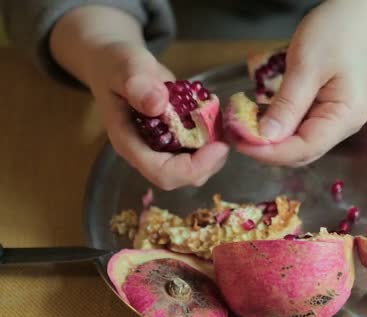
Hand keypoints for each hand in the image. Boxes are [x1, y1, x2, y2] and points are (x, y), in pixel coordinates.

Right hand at [87, 43, 228, 189]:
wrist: (115, 63)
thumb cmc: (115, 65)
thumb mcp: (125, 67)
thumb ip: (138, 85)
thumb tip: (158, 105)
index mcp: (130, 144)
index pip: (162, 173)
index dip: (193, 168)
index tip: (218, 146)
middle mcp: (147, 152)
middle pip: (182, 177)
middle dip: (209, 162)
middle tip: (225, 134)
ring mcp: (161, 147)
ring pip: (194, 167)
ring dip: (214, 151)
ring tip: (221, 122)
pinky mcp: (174, 139)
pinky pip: (198, 150)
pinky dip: (213, 138)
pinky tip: (216, 116)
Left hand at [236, 1, 366, 166]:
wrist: (355, 14)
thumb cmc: (335, 33)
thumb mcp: (306, 66)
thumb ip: (287, 105)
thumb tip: (265, 138)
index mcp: (345, 117)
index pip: (305, 148)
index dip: (272, 152)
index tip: (241, 143)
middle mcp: (342, 126)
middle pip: (302, 151)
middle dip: (268, 149)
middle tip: (234, 136)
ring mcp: (335, 120)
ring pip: (298, 143)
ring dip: (270, 140)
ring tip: (240, 127)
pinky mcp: (324, 112)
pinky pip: (298, 128)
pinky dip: (277, 127)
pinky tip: (256, 119)